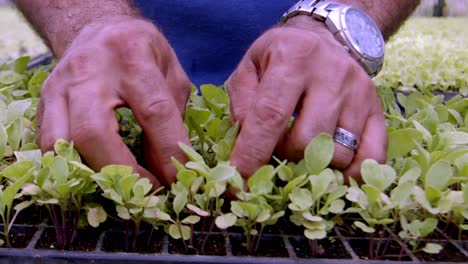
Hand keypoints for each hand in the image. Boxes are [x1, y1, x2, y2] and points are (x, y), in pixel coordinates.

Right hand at [36, 17, 190, 186]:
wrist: (100, 30)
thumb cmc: (143, 53)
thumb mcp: (171, 76)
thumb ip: (172, 119)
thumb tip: (167, 168)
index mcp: (132, 56)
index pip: (153, 112)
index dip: (166, 152)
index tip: (175, 179)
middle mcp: (90, 69)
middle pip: (92, 131)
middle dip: (121, 170)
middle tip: (146, 188)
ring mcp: (59, 85)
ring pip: (61, 142)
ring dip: (92, 173)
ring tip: (120, 184)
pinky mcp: (44, 100)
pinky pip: (48, 143)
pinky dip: (72, 165)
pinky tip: (95, 170)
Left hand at [227, 16, 386, 180]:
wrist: (322, 39)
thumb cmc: (279, 58)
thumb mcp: (249, 68)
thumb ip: (241, 105)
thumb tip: (246, 145)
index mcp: (293, 58)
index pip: (270, 116)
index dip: (253, 154)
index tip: (239, 185)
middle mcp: (332, 73)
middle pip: (306, 141)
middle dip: (284, 157)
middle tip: (277, 146)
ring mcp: (360, 93)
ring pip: (337, 154)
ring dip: (314, 163)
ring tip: (303, 147)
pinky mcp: (377, 109)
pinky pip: (373, 156)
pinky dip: (352, 174)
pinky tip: (333, 169)